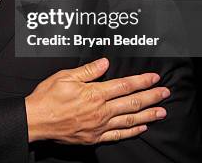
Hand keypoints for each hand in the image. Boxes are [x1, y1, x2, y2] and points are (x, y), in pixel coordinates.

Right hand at [25, 58, 168, 143]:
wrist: (36, 120)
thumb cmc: (47, 97)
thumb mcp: (65, 76)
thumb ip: (88, 71)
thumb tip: (105, 63)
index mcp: (94, 93)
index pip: (124, 85)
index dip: (141, 81)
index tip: (154, 78)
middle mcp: (100, 110)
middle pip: (132, 102)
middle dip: (151, 97)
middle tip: (165, 93)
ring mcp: (99, 126)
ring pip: (129, 119)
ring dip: (147, 115)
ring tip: (162, 112)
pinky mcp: (94, 137)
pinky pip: (118, 134)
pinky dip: (131, 131)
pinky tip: (141, 127)